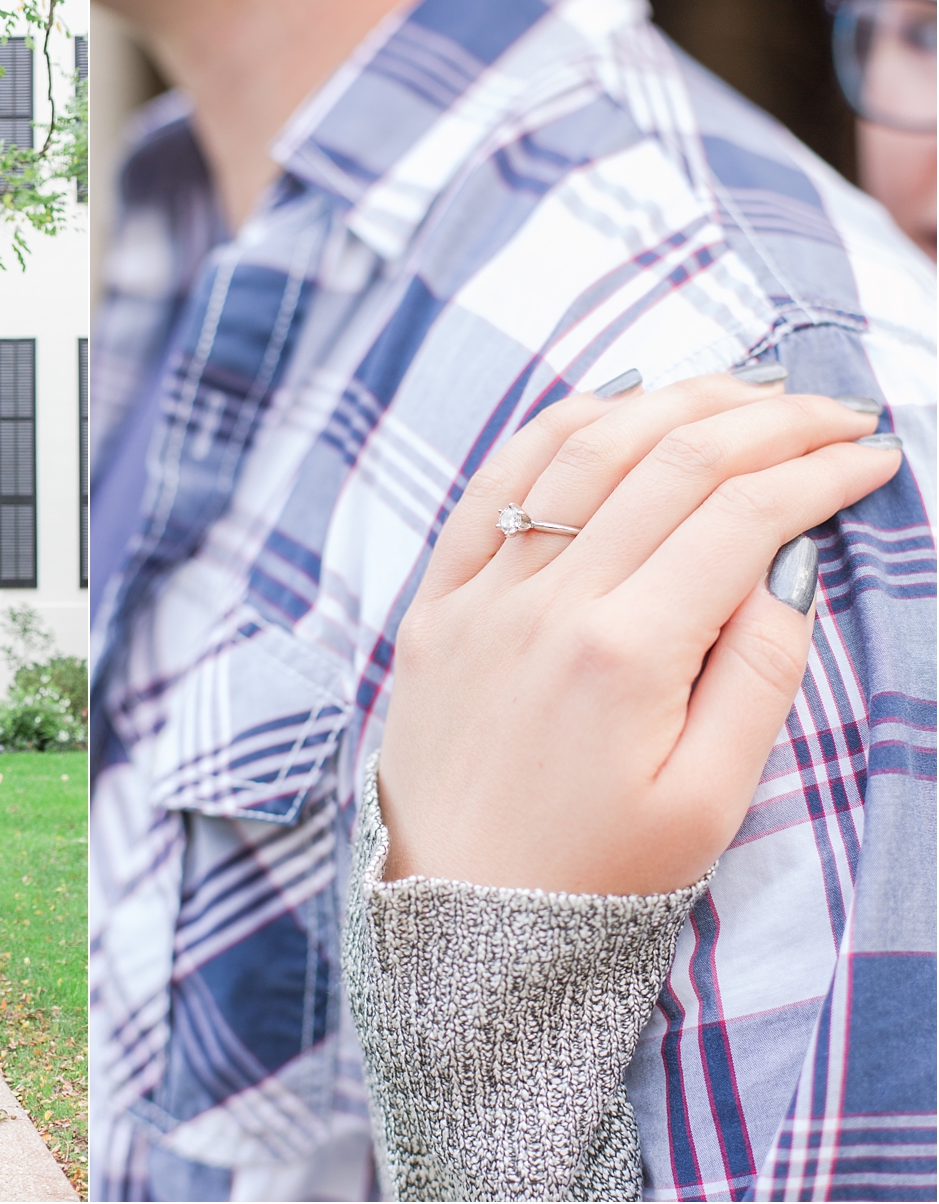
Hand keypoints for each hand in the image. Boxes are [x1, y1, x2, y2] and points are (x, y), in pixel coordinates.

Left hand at [377, 372, 900, 895]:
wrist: (455, 918)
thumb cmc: (593, 875)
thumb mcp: (708, 799)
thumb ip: (758, 673)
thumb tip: (785, 563)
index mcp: (622, 654)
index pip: (742, 517)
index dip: (820, 473)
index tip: (875, 457)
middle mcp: (543, 605)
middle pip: (669, 464)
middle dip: (768, 421)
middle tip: (833, 411)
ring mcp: (477, 598)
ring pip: (580, 452)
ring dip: (670, 405)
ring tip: (743, 391)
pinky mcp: (434, 607)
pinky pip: (492, 486)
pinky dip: (555, 430)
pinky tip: (612, 405)